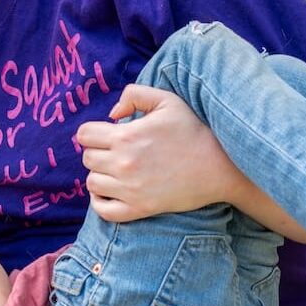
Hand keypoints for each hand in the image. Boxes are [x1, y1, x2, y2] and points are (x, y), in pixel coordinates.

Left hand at [78, 84, 240, 221]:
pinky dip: (100, 202)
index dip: (92, 132)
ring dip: (99, 175)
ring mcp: (130, 189)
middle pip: (87, 158)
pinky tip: (110, 192)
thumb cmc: (194, 130)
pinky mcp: (139, 209)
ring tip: (115, 171)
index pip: (84, 135)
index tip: (106, 135)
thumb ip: (134, 95)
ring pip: (92, 183)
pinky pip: (103, 211)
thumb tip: (112, 114)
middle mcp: (123, 163)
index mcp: (127, 136)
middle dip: (97, 152)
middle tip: (116, 152)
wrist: (221, 167)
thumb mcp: (167, 100)